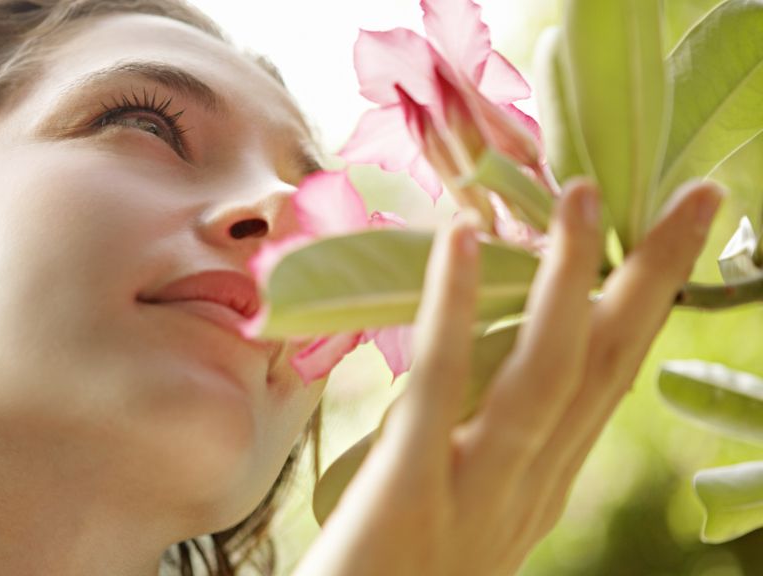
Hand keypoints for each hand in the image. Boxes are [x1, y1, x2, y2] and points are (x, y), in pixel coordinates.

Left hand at [292, 178, 723, 575]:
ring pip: (542, 374)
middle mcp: (530, 488)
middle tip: (696, 196)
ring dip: (567, 279)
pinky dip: (455, 310)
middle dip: (652, 280)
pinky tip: (460, 240)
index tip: (676, 235)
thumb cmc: (400, 575)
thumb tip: (487, 355)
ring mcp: (476, 493)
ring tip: (582, 194)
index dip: (646, 305)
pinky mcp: (410, 494)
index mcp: (542, 485)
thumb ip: (489, 442)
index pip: (609, 382)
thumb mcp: (467, 506)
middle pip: (603, 368)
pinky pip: (441, 389)